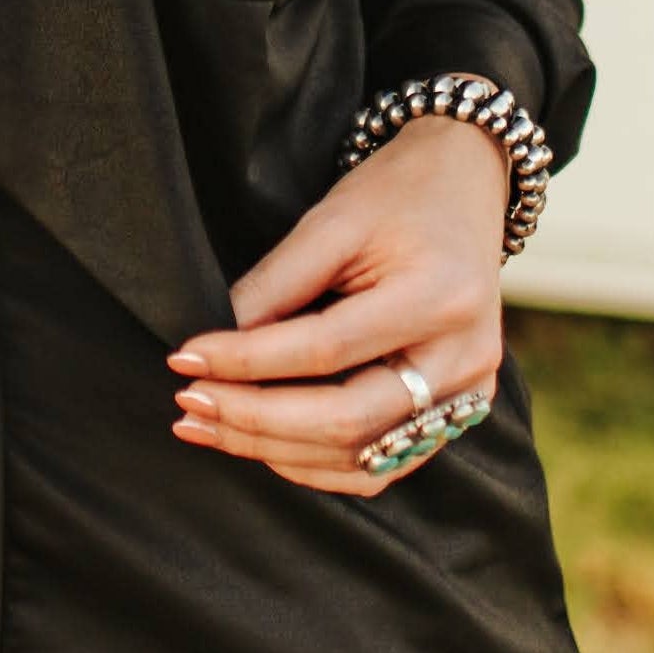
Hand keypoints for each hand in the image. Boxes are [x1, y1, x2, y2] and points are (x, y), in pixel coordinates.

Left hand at [162, 116, 508, 496]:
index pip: (325, 350)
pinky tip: (265, 446)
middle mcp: (463, 358)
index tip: (185, 359)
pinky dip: (318, 465)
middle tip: (188, 404)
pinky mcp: (457, 413)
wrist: (466, 185)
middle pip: (347, 420)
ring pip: (360, 457)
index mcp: (439, 298)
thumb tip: (214, 350)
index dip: (246, 361)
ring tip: (210, 426)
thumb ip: (275, 287)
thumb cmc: (397, 194)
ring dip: (275, 451)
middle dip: (255, 421)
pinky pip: (382, 467)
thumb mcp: (332, 221)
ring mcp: (468, 394)